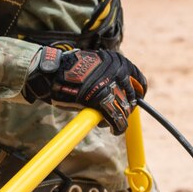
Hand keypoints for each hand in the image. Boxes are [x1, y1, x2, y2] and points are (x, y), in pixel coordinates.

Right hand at [22, 46, 145, 133]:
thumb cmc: (72, 70)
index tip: (133, 101)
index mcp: (119, 61)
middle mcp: (119, 72)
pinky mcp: (102, 101)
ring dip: (119, 118)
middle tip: (117, 113)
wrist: (53, 72)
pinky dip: (117, 127)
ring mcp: (111, 86)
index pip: (139, 81)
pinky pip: (117, 119)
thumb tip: (122, 90)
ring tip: (109, 122)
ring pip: (125, 110)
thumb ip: (110, 74)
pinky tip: (114, 130)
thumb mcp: (97, 65)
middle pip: (132, 98)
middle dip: (126, 108)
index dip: (137, 94)